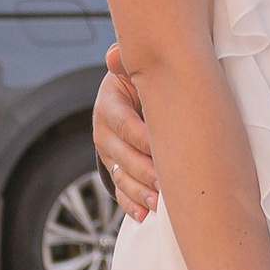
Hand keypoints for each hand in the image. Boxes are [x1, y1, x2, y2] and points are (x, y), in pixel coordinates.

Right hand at [92, 48, 157, 219]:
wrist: (133, 95)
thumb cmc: (142, 81)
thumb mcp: (135, 70)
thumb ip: (128, 63)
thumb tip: (114, 55)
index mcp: (109, 104)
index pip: (124, 124)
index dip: (142, 139)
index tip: (163, 150)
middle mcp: (103, 132)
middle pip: (123, 156)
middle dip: (145, 172)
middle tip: (166, 184)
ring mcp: (108, 154)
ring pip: (121, 177)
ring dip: (140, 192)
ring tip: (158, 204)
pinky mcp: (114, 169)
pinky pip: (119, 191)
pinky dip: (131, 204)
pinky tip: (144, 215)